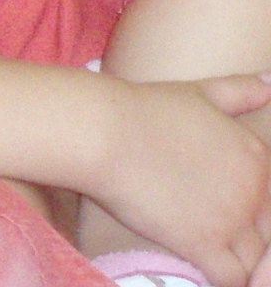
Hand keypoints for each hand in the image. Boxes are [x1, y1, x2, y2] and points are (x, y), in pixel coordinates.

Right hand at [90, 74, 270, 286]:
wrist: (103, 131)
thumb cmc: (144, 108)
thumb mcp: (199, 92)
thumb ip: (241, 90)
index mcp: (257, 157)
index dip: (254, 212)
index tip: (228, 213)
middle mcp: (254, 191)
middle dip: (256, 246)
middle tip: (227, 244)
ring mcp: (231, 220)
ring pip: (259, 263)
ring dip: (245, 268)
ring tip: (219, 262)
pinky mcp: (203, 243)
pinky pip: (231, 279)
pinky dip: (225, 282)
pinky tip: (204, 273)